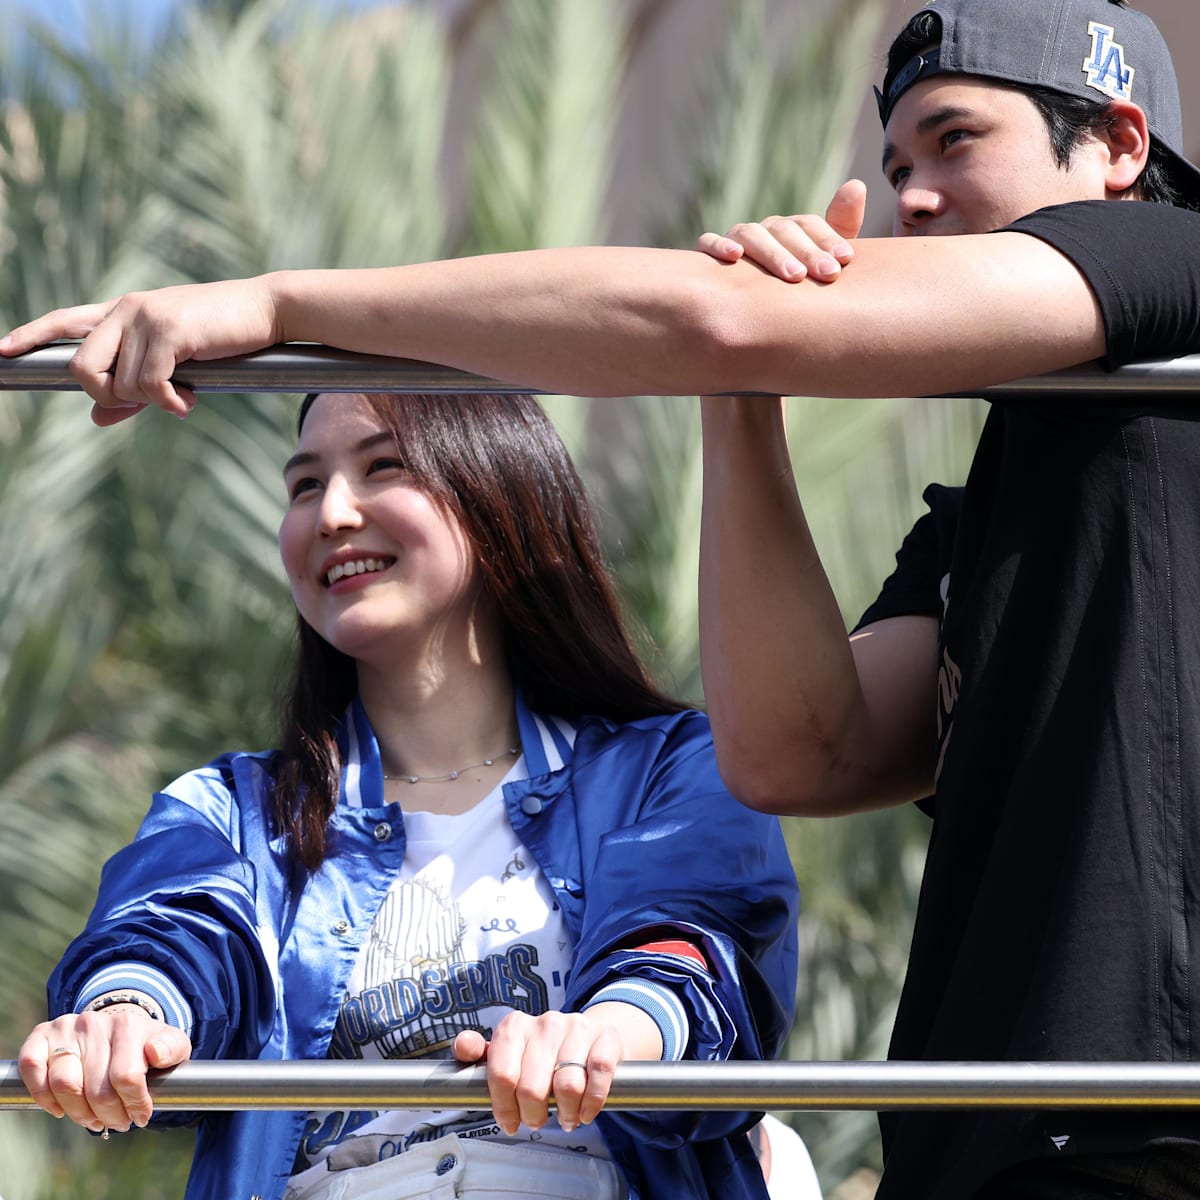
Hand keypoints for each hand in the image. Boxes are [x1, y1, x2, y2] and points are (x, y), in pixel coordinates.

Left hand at [0, 277, 279, 425]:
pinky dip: (170, 403)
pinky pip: (151, 385)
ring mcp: (147, 317)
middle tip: (140, 403)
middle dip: (106, 396)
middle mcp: (127, 309)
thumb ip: (135, 388)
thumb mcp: (176, 361)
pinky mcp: (170, 331)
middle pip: (81, 366)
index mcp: (124, 312)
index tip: (3, 351)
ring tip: (183, 396)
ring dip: (152, 402)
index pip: (64, 321)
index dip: (31, 336)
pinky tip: (189, 401)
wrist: (267, 311)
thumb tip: (99, 418)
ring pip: (121, 384)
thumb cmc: (226, 336)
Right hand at [18, 1007, 192, 1132]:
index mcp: (128, 1025)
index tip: (141, 1116)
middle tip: (118, 1123)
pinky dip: (43, 1096)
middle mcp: (94, 1023)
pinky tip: (60, 1109)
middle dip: (110, 1116)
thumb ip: (173, 1049)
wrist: (116, 1027)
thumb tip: (156, 1053)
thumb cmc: (144, 1045)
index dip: (134, 1105)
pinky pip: (33, 1068)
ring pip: (64, 1085)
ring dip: (79, 1114)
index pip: (126, 1077)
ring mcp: (66, 1028)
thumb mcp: (171, 1044)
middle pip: (96, 1090)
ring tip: (94, 1119)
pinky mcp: (41, 1035)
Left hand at [453, 1003, 657, 1135]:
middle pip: (531, 1087)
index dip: (503, 1107)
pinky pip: (597, 1078)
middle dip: (533, 1115)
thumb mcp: (507, 1051)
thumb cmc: (542, 1052)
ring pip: (567, 1085)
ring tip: (564, 1117)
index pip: (501, 1074)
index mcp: (515, 1026)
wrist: (590, 1035)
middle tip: (537, 1121)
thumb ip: (478, 1053)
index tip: (510, 1121)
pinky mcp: (604, 1039)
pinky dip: (591, 1104)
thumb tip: (463, 1046)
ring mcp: (577, 1028)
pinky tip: (585, 1111)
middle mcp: (545, 1023)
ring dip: (565, 1113)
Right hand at [696, 178, 867, 281]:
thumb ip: (841, 227)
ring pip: (751, 236)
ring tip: (794, 275)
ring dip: (773, 253)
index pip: (809, 224)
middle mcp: (763, 230)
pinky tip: (735, 257)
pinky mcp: (708, 252)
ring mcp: (735, 239)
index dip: (827, 239)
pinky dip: (718, 246)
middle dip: (807, 251)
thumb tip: (857, 184)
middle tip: (828, 274)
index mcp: (790, 230)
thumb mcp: (821, 260)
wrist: (751, 309)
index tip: (846, 259)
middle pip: (784, 231)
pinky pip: (708, 243)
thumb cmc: (794, 285)